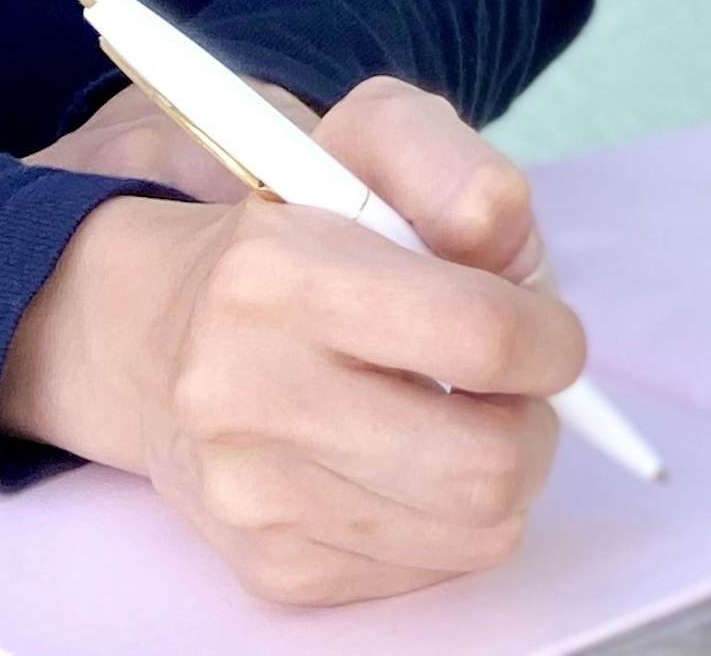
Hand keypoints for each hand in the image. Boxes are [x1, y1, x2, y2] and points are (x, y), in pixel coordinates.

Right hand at [0, 77, 585, 604]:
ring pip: (475, 529)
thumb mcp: (374, 143)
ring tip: (463, 415)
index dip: (548, 337)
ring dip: (503, 470)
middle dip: (534, 419)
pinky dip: (451, 517)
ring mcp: (253, 495)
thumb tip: (496, 230)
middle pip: (486, 462)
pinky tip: (411, 461)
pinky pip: (433, 567)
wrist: (162, 337)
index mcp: (272, 273)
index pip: (479, 335)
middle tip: (513, 385)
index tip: (543, 327)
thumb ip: (455, 165)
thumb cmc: (299, 232)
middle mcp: (244, 393)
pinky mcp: (273, 567)